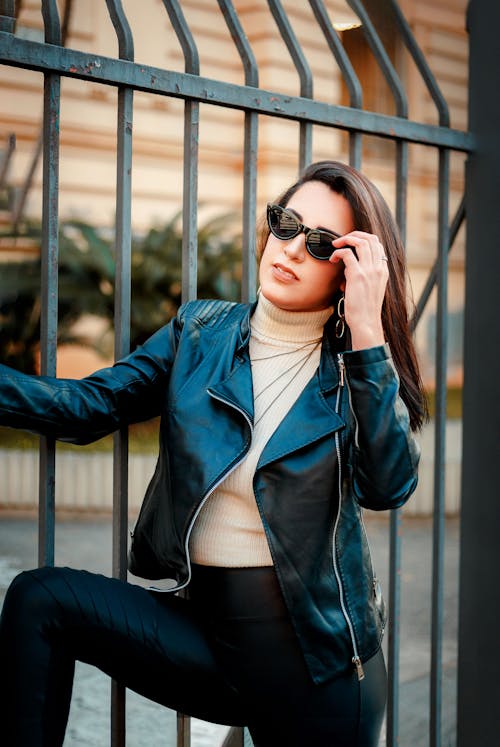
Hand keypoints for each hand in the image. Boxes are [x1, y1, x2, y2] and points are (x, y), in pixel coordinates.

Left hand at [330, 231, 388, 349]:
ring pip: (360, 242)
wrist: (366, 322)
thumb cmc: (365, 309)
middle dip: (354, 235)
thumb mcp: (370, 288)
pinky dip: (338, 253)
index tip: (352, 242)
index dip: (364, 238)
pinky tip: (333, 259)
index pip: (378, 245)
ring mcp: (369, 270)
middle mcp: (378, 267)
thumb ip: (364, 275)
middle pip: (371, 238)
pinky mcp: (357, 275)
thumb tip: (348, 267)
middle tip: (342, 240)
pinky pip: (347, 254)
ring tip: (336, 245)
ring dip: (345, 239)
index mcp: (383, 270)